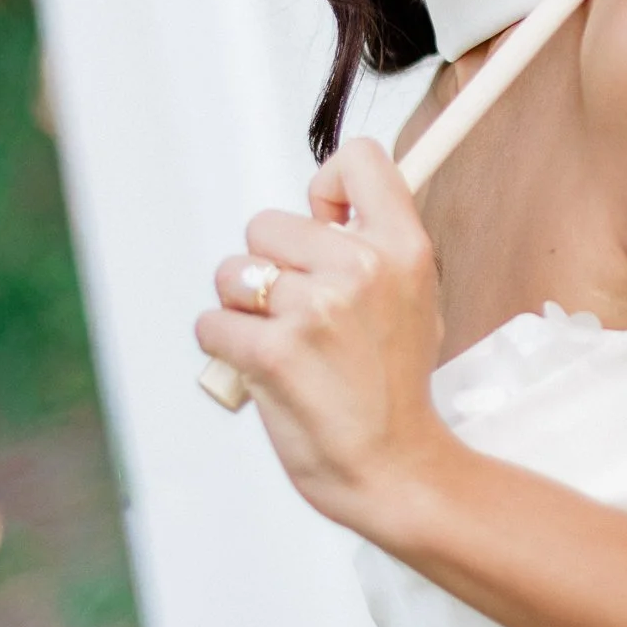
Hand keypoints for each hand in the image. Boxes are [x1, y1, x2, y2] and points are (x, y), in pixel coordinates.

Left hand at [195, 137, 446, 533]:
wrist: (393, 468)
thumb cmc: (393, 388)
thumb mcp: (415, 298)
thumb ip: (374, 246)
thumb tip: (325, 211)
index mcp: (403, 248)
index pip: (357, 158)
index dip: (326, 188)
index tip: (325, 225)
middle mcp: (360, 268)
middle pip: (266, 222)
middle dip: (269, 267)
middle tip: (301, 314)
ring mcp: (314, 309)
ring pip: (232, 274)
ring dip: (241, 309)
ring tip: (280, 344)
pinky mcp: (271, 352)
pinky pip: (211, 323)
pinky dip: (224, 348)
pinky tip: (259, 371)